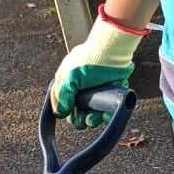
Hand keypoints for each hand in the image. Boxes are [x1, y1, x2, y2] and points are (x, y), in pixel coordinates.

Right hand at [51, 7, 143, 128]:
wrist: (113, 53)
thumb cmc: (89, 61)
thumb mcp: (69, 78)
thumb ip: (62, 95)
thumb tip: (60, 113)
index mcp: (69, 84)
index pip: (64, 105)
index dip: (66, 113)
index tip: (71, 114)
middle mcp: (82, 90)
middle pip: (78, 113)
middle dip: (79, 119)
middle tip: (83, 118)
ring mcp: (97, 93)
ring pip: (93, 115)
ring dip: (92, 120)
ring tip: (93, 117)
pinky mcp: (112, 95)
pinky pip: (108, 111)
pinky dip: (106, 116)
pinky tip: (105, 115)